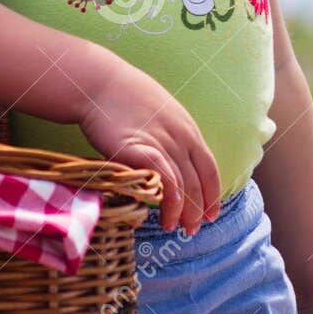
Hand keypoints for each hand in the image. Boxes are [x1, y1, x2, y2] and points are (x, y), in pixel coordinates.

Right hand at [78, 57, 221, 235]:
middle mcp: (180, 137)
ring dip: (182, 211)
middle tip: (193, 230)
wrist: (100, 83)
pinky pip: (163, 176)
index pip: (210, 169)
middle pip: (197, 181)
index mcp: (188, 130)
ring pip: (183, 184)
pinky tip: (166, 212)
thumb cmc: (126, 99)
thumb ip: (172, 138)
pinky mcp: (138, 148)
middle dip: (199, 209)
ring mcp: (161, 142)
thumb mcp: (161, 115)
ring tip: (175, 227)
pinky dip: (170, 196)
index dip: (212, 195)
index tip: (211, 215)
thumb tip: (175, 165)